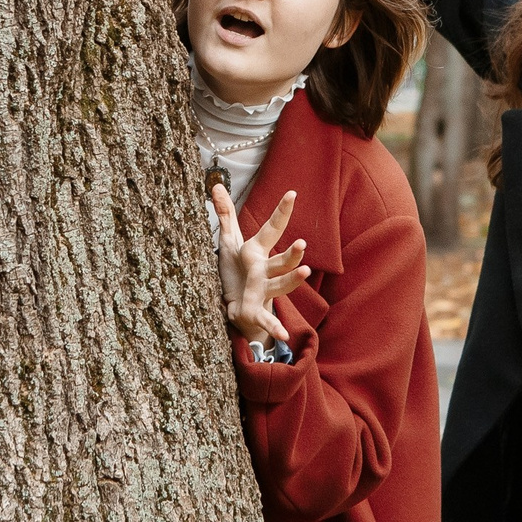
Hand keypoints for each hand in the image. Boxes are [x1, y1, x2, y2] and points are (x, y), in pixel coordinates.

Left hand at [215, 184, 307, 347]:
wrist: (240, 308)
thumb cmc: (236, 273)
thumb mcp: (228, 243)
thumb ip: (226, 215)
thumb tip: (215, 184)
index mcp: (256, 252)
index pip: (272, 229)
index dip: (281, 212)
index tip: (292, 193)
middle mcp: (264, 270)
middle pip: (281, 260)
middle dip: (292, 252)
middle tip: (302, 242)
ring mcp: (263, 291)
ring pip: (280, 284)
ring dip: (293, 279)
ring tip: (306, 271)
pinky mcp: (255, 311)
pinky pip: (266, 320)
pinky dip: (274, 328)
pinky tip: (283, 336)